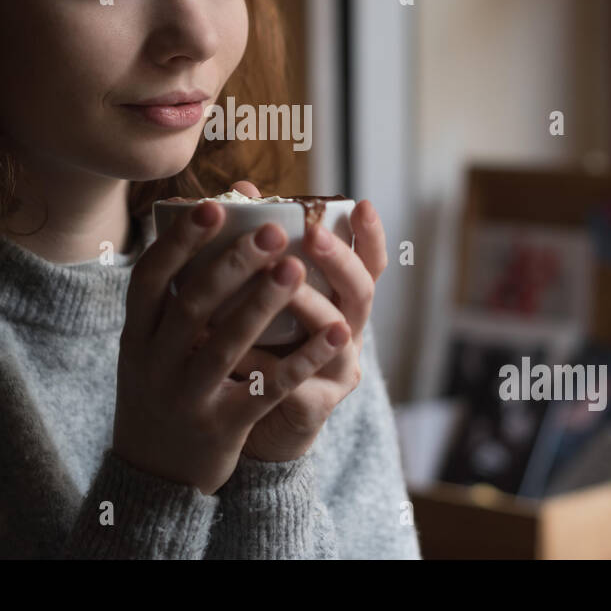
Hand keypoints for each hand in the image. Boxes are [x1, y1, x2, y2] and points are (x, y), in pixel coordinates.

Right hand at [111, 197, 351, 495]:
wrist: (152, 477)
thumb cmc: (161, 392)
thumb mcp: (148, 349)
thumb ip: (171, 300)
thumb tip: (207, 223)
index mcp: (136, 337)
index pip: (149, 279)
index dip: (178, 242)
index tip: (211, 205)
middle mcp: (155, 364)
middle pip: (192, 305)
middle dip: (232, 264)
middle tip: (271, 229)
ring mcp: (187, 397)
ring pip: (226, 345)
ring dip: (262, 303)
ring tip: (295, 266)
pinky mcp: (221, 427)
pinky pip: (266, 390)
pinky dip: (302, 360)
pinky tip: (336, 334)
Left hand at [224, 180, 387, 463]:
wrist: (253, 422)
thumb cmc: (257, 345)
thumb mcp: (262, 295)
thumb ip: (261, 249)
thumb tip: (245, 189)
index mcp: (340, 299)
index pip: (368, 262)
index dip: (369, 235)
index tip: (361, 203)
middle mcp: (349, 331)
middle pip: (361, 291)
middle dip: (339, 260)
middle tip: (313, 235)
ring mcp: (337, 370)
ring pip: (336, 336)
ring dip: (309, 306)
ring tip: (281, 283)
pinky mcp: (315, 406)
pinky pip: (295, 383)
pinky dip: (266, 365)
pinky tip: (240, 351)